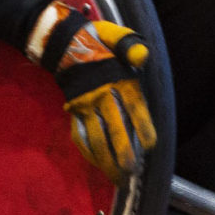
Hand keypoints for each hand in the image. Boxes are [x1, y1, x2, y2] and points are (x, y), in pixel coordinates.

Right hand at [28, 2, 156, 178]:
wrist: (64, 42)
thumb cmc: (97, 41)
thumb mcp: (116, 36)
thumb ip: (130, 46)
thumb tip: (142, 55)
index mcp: (117, 78)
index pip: (134, 107)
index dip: (143, 126)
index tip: (150, 144)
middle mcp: (101, 94)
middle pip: (114, 127)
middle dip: (123, 151)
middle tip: (131, 171)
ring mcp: (85, 104)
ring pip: (96, 136)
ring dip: (106, 158)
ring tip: (116, 177)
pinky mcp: (74, 109)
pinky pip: (80, 134)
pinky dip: (88, 151)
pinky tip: (96, 163)